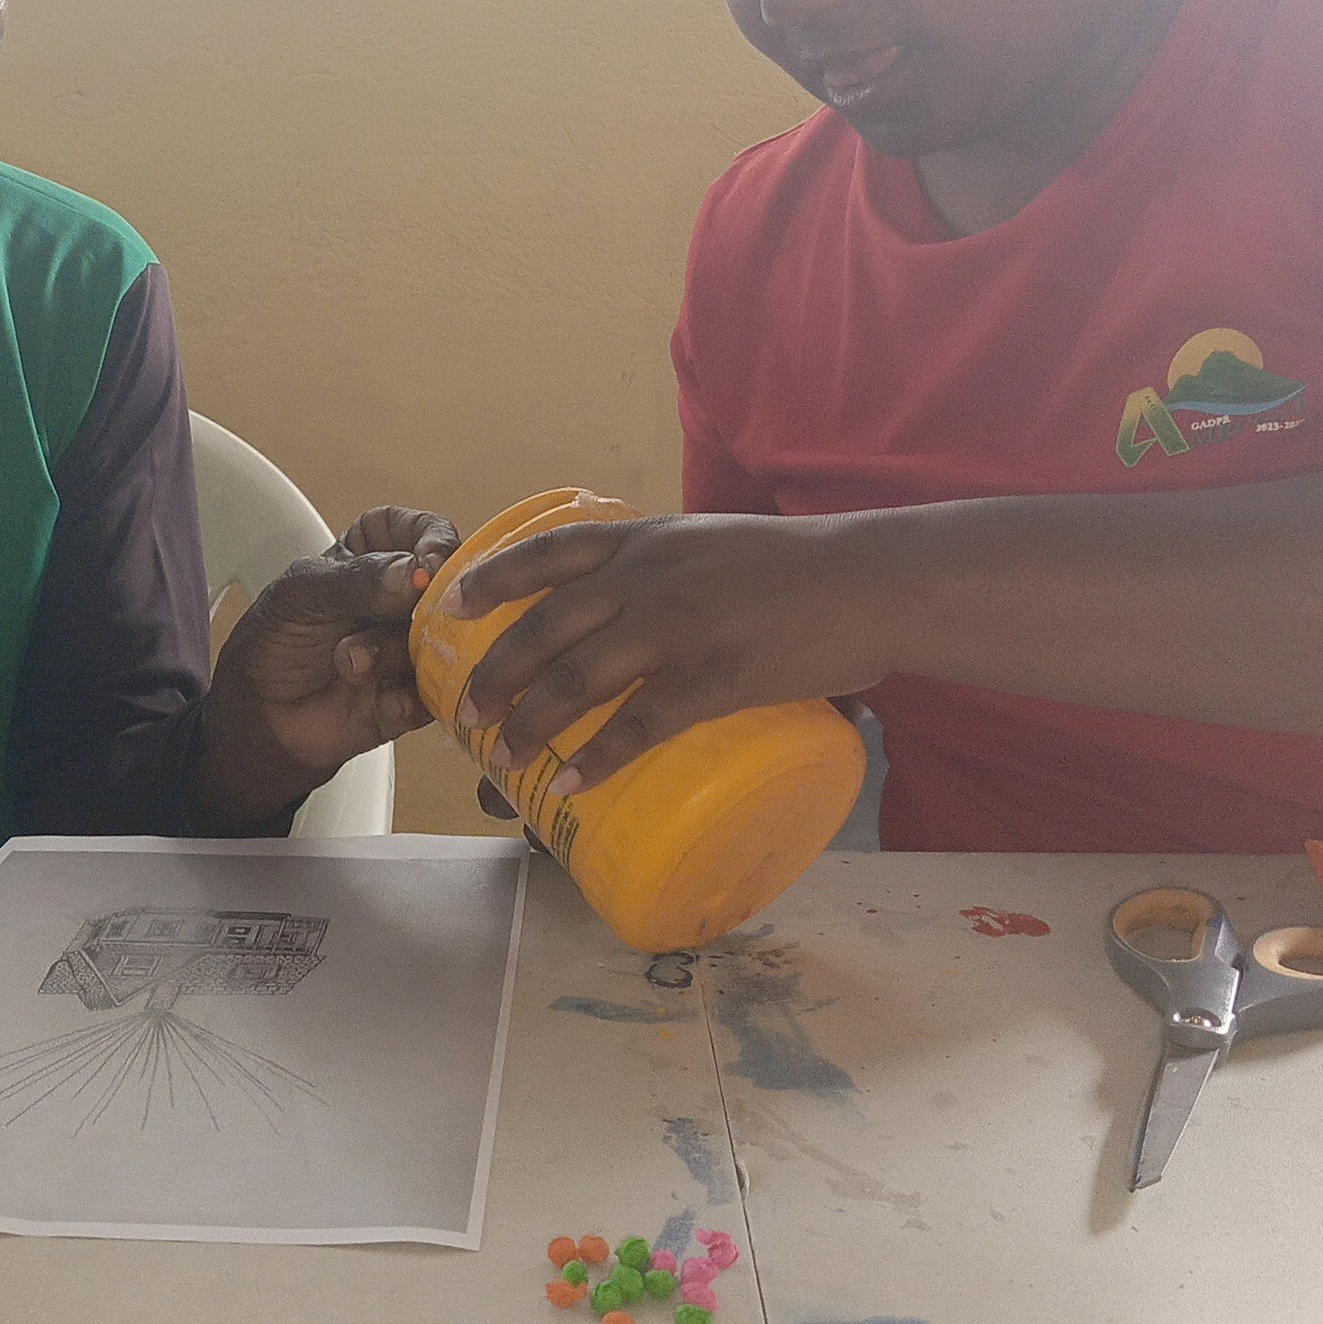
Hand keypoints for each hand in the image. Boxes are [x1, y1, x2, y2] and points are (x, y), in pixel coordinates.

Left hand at [196, 505, 461, 826]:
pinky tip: (377, 699)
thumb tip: (419, 573)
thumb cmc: (275, 640)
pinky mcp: (415, 697)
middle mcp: (403, 600)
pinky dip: (406, 696)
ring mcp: (413, 648)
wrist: (259, 716)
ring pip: (443, 642)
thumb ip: (358, 579)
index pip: (424, 530)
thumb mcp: (301, 594)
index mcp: (376, 555)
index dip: (435, 539)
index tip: (431, 558)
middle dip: (428, 603)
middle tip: (410, 616)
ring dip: (395, 652)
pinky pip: (435, 694)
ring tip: (348, 662)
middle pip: (450, 588)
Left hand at [442, 512, 891, 793]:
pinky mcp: (712, 681)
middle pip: (543, 627)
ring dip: (529, 722)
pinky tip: (572, 782)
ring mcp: (676, 629)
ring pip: (575, 681)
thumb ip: (671, 573)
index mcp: (647, 541)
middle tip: (466, 712)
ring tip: (503, 755)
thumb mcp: (715, 546)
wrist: (870, 581)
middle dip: (494, 673)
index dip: (493, 580)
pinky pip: (637, 726)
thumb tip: (639, 617)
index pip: (549, 553)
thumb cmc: (801, 567)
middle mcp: (647, 579)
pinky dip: (597, 757)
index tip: (452, 606)